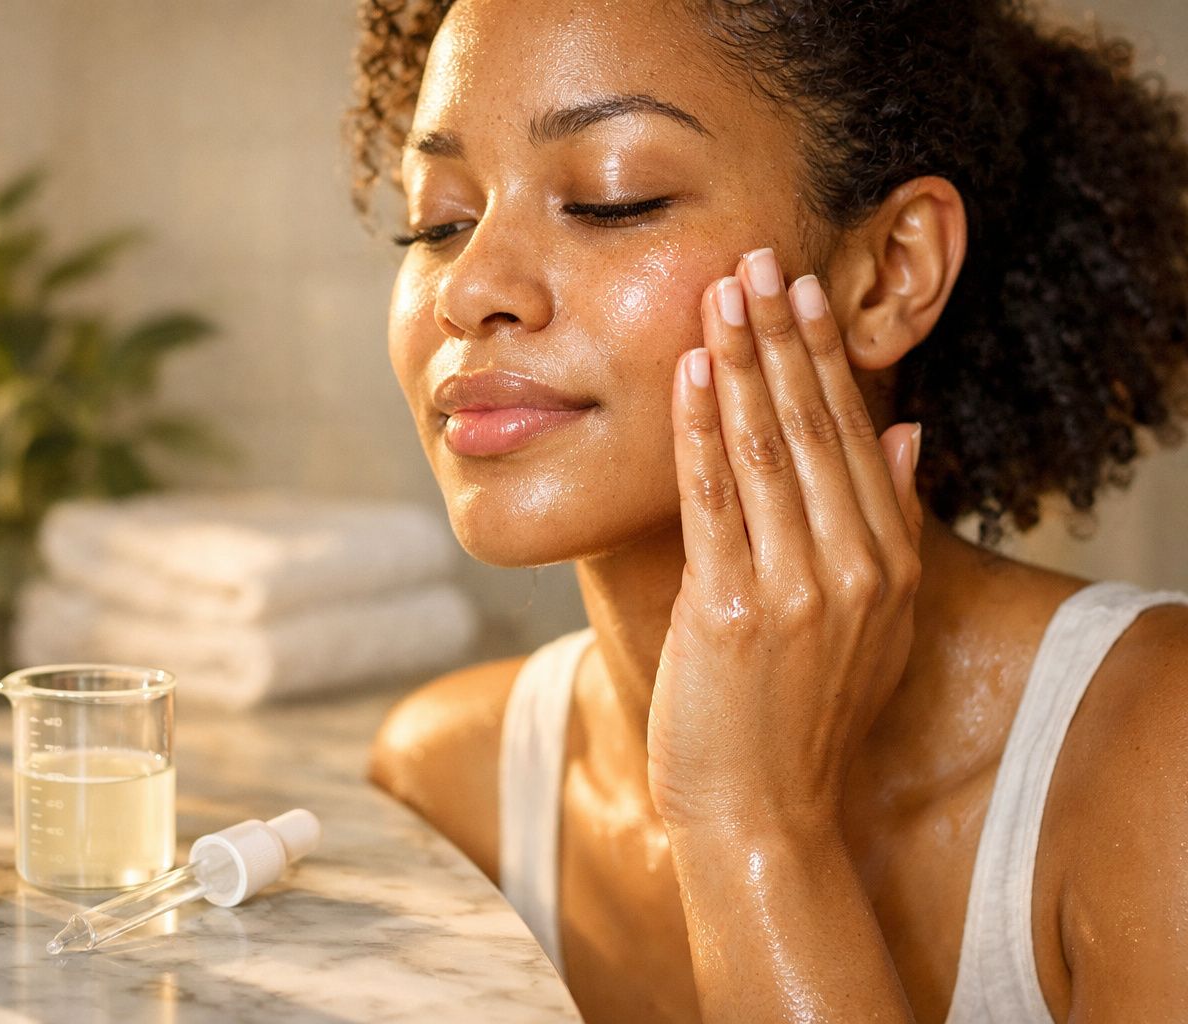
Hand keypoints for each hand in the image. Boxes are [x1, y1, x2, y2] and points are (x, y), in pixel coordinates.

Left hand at [648, 247, 923, 838]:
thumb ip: (889, 524)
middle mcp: (853, 568)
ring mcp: (795, 590)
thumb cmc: (797, 718)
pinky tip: (686, 374)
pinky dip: (698, 429)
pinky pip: (713, 498)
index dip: (825, 357)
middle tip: (758, 258)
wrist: (762, 814)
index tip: (804, 289)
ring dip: (739, 362)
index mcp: (887, 563)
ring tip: (720, 292)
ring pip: (765, 449)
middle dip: (781, 336)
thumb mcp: (872, 622)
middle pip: (813, 427)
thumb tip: (903, 430)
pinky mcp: (730, 611)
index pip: (854, 434)